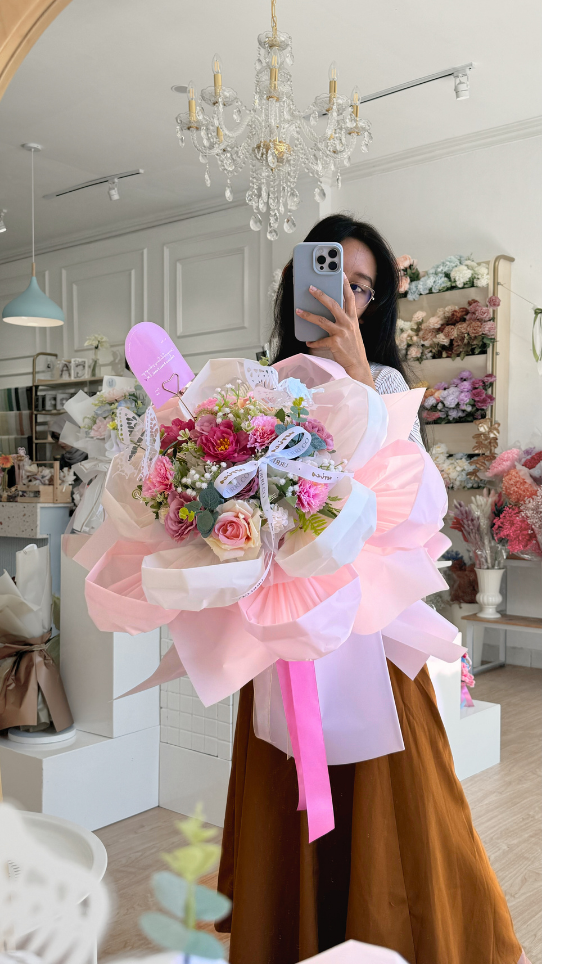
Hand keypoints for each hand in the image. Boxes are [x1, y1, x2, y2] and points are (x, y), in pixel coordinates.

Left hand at [296, 273, 374, 387]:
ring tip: (298, 311)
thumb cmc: (352, 347)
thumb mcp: (352, 330)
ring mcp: (342, 333)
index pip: (350, 297)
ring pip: (322, 320)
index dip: (345, 284)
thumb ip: (343, 320)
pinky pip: (319, 340)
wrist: (357, 365)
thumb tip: (328, 311)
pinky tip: (307, 341)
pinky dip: (312, 341)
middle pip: (333, 304)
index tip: (340, 273)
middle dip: (321, 295)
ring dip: (308, 315)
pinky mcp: (335, 343)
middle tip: (310, 287)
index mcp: (353, 318)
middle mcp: (348, 323)